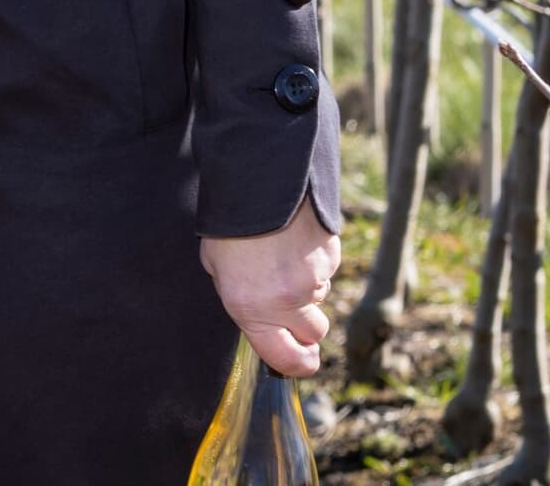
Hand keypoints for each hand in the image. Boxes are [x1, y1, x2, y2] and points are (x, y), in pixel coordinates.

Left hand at [200, 202, 339, 375]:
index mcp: (253, 311)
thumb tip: (263, 316)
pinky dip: (314, 261)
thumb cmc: (229, 228)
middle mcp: (287, 302)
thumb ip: (244, 301)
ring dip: (307, 286)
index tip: (301, 361)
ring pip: (320, 297)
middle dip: (305, 323)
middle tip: (288, 301)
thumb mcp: (218, 270)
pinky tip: (294, 240)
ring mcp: (313, 280)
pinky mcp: (331, 257)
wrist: (256, 184)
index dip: (297, 364)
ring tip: (281, 256)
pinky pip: (327, 270)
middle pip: (314, 333)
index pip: (287, 359)